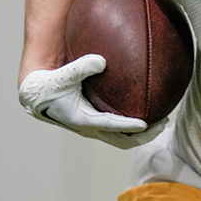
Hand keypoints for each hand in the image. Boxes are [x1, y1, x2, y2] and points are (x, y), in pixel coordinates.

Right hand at [18, 54, 162, 148]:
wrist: (36, 96)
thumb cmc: (50, 85)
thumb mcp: (62, 75)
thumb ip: (81, 68)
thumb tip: (102, 60)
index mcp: (84, 120)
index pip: (112, 126)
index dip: (129, 126)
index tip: (146, 123)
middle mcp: (91, 128)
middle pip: (123, 140)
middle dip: (145, 135)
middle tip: (163, 123)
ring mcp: (94, 129)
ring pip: (123, 138)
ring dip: (142, 134)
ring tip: (161, 121)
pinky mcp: (96, 123)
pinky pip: (119, 129)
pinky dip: (133, 125)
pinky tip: (146, 109)